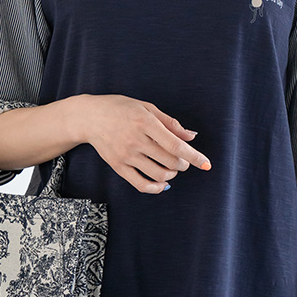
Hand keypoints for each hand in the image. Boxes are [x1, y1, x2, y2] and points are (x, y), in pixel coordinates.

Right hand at [83, 96, 210, 195]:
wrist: (90, 117)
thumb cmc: (120, 108)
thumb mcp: (146, 107)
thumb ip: (170, 123)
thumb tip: (191, 136)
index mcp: (145, 122)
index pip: (175, 144)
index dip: (193, 156)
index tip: (207, 164)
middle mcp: (136, 140)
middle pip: (170, 161)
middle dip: (183, 164)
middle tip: (183, 161)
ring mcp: (126, 155)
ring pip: (158, 175)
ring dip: (171, 175)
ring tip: (170, 169)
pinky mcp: (118, 167)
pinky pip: (141, 184)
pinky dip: (156, 188)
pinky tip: (162, 185)